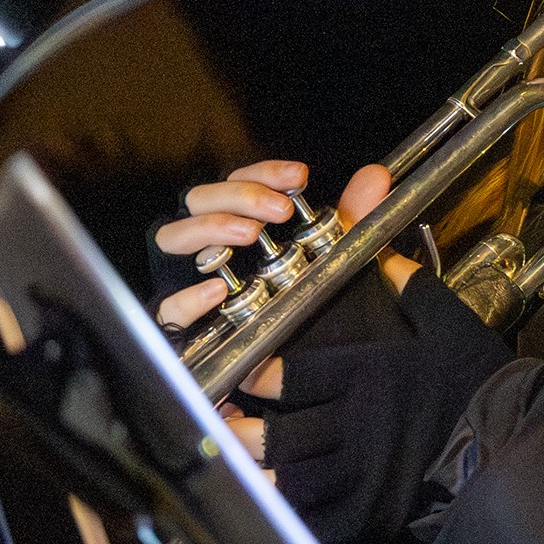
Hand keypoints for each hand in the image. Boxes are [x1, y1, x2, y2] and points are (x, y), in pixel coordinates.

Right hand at [150, 161, 409, 396]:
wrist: (315, 371)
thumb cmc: (319, 308)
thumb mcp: (339, 260)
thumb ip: (353, 217)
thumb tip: (375, 177)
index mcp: (244, 223)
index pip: (238, 181)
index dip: (264, 173)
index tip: (298, 177)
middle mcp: (213, 245)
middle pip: (200, 198)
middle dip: (238, 195)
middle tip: (279, 211)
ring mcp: (193, 280)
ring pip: (172, 236)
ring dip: (210, 227)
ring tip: (249, 235)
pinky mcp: (189, 324)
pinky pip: (168, 308)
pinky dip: (187, 297)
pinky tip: (216, 291)